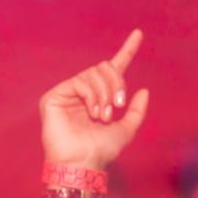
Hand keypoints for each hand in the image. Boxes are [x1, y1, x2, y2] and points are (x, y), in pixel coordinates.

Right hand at [40, 29, 148, 168]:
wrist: (82, 163)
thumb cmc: (101, 151)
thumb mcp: (126, 130)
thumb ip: (136, 111)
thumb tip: (144, 90)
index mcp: (100, 97)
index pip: (114, 69)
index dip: (127, 50)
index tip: (139, 34)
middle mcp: (84, 92)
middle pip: (105, 68)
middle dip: (116, 83)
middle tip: (117, 105)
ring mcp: (68, 92)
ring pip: (93, 73)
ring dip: (105, 93)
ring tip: (103, 115)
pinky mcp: (54, 96)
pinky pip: (80, 81)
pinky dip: (92, 95)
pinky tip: (93, 112)